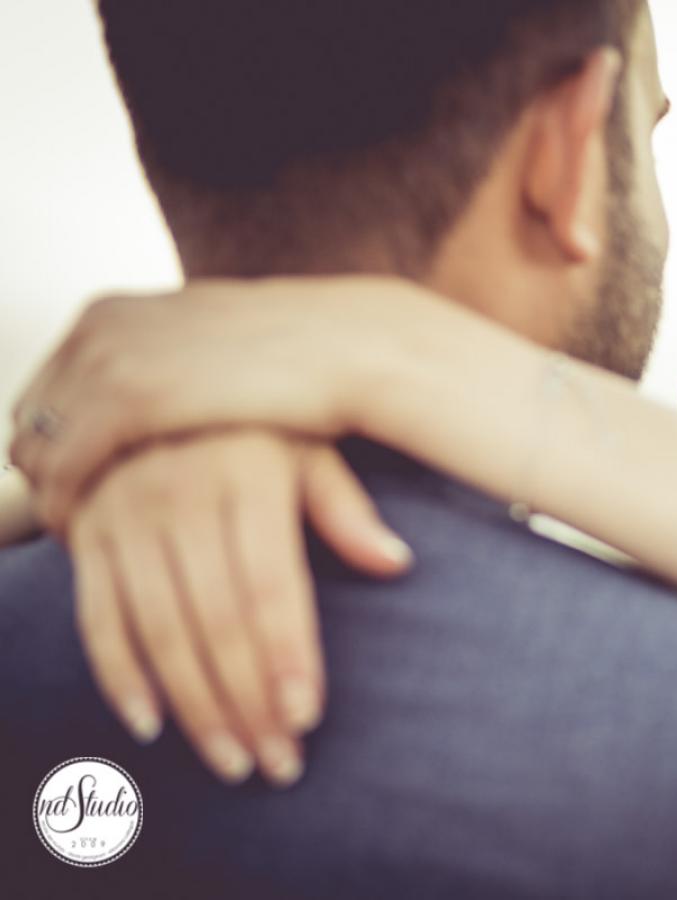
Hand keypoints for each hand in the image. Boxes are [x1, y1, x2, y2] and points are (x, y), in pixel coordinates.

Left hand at [9, 275, 444, 532]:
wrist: (349, 347)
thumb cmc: (301, 364)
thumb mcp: (217, 358)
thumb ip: (172, 374)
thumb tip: (160, 406)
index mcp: (116, 311)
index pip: (51, 386)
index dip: (57, 440)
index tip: (81, 487)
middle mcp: (100, 327)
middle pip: (33, 417)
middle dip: (45, 470)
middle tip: (69, 520)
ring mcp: (111, 357)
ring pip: (39, 449)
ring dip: (51, 497)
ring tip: (82, 539)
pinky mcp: (131, 396)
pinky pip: (65, 469)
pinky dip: (66, 508)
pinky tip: (90, 540)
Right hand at [69, 428, 412, 786]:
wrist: (151, 380)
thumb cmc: (254, 422)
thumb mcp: (306, 443)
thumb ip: (344, 506)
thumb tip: (397, 562)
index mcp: (246, 476)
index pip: (268, 585)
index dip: (285, 655)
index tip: (306, 718)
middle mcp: (180, 497)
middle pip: (216, 621)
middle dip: (248, 701)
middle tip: (279, 762)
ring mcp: (127, 517)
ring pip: (159, 631)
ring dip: (195, 706)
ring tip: (233, 761)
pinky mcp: (88, 535)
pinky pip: (98, 617)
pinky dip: (119, 675)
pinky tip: (152, 725)